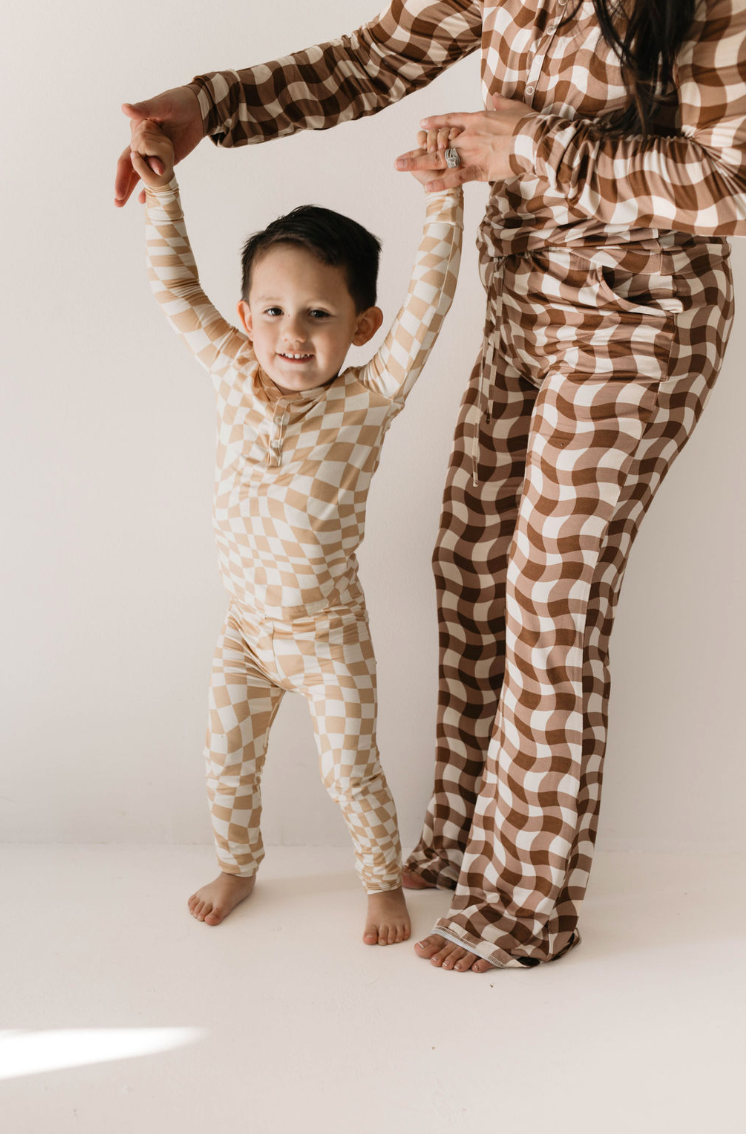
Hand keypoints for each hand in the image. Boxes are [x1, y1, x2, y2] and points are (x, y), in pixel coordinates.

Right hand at [114, 86, 202, 206]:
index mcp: (138, 131)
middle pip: (130, 167)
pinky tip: (143, 200)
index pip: (128, 155)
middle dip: (123, 185)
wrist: (199, 109)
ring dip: (132, 189)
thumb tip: (124, 108)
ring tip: (121, 204)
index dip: (124, 172)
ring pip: (141, 174)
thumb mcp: (161, 104)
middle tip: (117, 202)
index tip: (121, 188)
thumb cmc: (178, 101)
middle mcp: (143, 144)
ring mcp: (155, 154)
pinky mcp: (168, 160)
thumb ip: (144, 109)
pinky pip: (157, 176)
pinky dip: (150, 188)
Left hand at [394, 94, 536, 190]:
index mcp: (477, 119)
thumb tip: (495, 96)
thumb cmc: (529, 123)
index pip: (450, 120)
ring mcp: (472, 152)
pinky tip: (427, 186)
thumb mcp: (514, 106)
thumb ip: (500, 102)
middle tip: (399, 160)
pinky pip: (457, 177)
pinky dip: (442, 182)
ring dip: (419, 164)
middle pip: (438, 143)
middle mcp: (469, 135)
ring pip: (440, 158)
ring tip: (400, 167)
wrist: (537, 139)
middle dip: (417, 152)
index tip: (421, 126)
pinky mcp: (480, 169)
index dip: (435, 124)